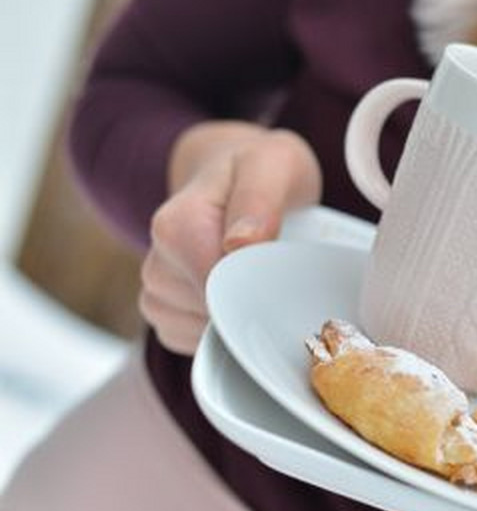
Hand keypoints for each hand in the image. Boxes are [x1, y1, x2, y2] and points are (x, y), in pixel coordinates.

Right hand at [139, 121, 320, 353]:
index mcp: (175, 227)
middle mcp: (157, 264)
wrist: (236, 175)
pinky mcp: (170, 317)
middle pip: (213, 314)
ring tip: (263, 278)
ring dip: (244, 318)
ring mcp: (159, 294)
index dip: (257, 289)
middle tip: (283, 273)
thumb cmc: (259, 169)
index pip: (216, 286)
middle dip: (254, 303)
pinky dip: (230, 333)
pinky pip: (199, 346)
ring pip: (206, 335)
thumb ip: (259, 198)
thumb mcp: (273, 163)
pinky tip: (246, 297)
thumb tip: (240, 243)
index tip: (286, 278)